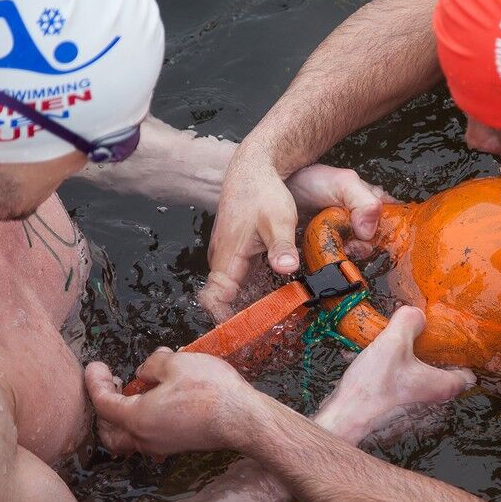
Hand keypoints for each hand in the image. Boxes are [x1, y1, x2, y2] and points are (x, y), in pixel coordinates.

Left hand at [85, 348, 262, 456]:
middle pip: (110, 431)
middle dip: (105, 406)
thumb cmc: (210, 390)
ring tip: (136, 390)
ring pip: (129, 437)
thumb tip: (144, 370)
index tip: (94, 366)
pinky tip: (159, 398)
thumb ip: (152, 364)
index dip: (94, 382)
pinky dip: (143, 419)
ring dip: (124, 415)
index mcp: (137, 418)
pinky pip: (149, 435)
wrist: (242, 417)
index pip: (103, 403)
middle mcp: (145, 438)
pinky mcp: (178, 444)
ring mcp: (162, 445)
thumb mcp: (177, 363)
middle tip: (111, 382)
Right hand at [201, 161, 389, 321]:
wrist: (254, 166)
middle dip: (243, 318)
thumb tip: (286, 268)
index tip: (246, 333)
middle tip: (270, 334)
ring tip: (276, 321)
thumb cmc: (264, 192)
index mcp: (228, 256)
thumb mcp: (278, 219)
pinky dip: (254, 290)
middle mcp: (223, 259)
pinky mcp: (237, 250)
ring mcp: (229, 254)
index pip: (214, 298)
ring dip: (250, 304)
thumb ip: (281, 246)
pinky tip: (277, 296)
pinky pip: (241, 278)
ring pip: (233, 289)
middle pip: (225, 300)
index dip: (226, 319)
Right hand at [313, 306, 475, 443]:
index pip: (467, 374)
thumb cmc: (373, 385)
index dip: (460, 355)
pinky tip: (371, 357)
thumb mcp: (393, 342)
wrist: (344, 415)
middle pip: (440, 370)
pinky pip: (398, 382)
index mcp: (440, 385)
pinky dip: (389, 369)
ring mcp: (412, 405)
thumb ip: (409, 321)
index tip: (448, 338)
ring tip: (390, 342)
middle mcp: (431, 399)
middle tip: (416, 334)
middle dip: (428, 351)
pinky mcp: (393, 406)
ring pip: (416, 374)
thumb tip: (417, 314)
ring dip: (405, 358)